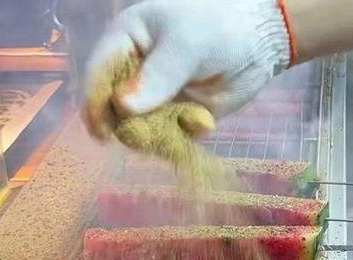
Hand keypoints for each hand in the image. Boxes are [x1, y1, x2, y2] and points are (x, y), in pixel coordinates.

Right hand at [84, 0, 290, 139]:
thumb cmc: (215, 27)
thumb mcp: (184, 44)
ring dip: (160, 135)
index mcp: (125, 44)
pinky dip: (183, 137)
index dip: (95, 104)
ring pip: (141, 130)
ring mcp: (156, 100)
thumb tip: (122, 108)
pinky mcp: (177, 119)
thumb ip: (156, 77)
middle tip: (151, 132)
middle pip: (115, 111)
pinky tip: (203, 121)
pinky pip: (169, 140)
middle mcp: (134, 76)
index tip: (100, 131)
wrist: (257, 43)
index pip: (99, 76)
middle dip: (131, 126)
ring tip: (189, 121)